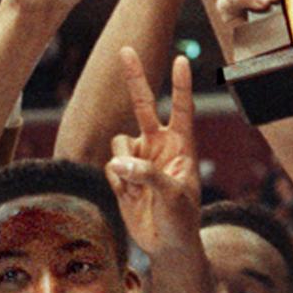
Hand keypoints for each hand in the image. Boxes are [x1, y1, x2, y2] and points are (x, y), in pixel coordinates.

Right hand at [106, 47, 200, 253]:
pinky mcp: (122, 173)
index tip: (181, 59)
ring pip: (118, 142)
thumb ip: (147, 174)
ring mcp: (139, 157)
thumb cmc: (181, 218)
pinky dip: (116, 180)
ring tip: (137, 186)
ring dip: (124, 163)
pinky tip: (130, 195)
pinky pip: (110, 165)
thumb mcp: (173, 195)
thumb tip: (118, 161)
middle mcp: (158, 144)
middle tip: (125, 48)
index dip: (180, 84)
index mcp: (181, 145)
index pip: (181, 108)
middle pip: (143, 104)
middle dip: (134, 77)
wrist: (166, 244)